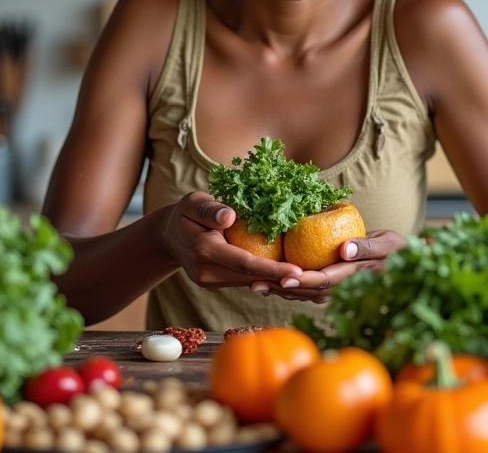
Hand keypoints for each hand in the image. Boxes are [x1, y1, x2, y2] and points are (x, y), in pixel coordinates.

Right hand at [159, 191, 302, 288]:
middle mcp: (208, 273)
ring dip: (281, 284)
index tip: (297, 272)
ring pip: (252, 283)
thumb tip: (229, 216)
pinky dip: (269, 280)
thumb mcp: (192, 203)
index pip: (244, 263)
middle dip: (285, 282)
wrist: (168, 237)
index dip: (272, 268)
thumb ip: (209, 209)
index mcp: (204, 251)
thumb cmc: (184, 214)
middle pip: (253, 279)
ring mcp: (213, 282)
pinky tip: (294, 279)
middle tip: (319, 282)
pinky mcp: (219, 283)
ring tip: (314, 284)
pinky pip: (248, 281)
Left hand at [249, 229, 406, 303]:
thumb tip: (344, 250)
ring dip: (279, 290)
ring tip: (254, 283)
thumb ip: (367, 247)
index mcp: (353, 277)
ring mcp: (336, 290)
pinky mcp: (331, 286)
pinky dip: (288, 286)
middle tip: (255, 283)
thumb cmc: (396, 250)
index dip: (303, 281)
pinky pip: (307, 289)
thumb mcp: (388, 244)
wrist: (402, 262)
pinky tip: (269, 280)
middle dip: (281, 288)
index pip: (323, 281)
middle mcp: (342, 288)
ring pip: (304, 293)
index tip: (284, 277)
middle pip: (306, 291)